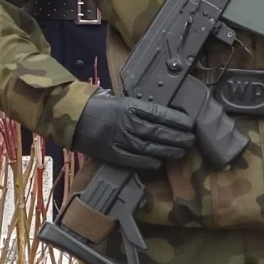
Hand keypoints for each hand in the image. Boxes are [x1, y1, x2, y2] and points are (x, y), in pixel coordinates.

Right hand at [70, 90, 194, 170]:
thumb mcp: (120, 100)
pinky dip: (147, 162)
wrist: (73, 117)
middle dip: (177, 137)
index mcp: (129, 106)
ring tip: (181, 152)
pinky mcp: (111, 153)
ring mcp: (119, 139)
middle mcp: (127, 122)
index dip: (177, 121)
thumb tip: (163, 114)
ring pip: (149, 147)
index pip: (159, 114)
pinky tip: (158, 163)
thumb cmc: (99, 107)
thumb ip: (139, 108)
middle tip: (191, 141)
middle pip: (158, 132)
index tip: (189, 124)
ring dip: (167, 151)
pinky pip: (132, 160)